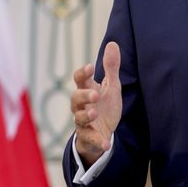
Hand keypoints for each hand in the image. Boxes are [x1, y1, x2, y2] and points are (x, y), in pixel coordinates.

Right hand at [71, 41, 121, 166]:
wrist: (103, 131)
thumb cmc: (105, 105)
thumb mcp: (112, 86)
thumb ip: (111, 67)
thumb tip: (112, 43)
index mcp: (88, 90)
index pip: (80, 79)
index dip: (83, 73)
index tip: (90, 67)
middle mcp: (82, 106)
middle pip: (75, 98)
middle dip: (84, 95)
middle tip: (95, 94)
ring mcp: (84, 122)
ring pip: (78, 118)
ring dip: (86, 116)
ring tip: (94, 113)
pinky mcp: (89, 137)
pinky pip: (90, 140)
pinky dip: (98, 141)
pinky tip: (106, 143)